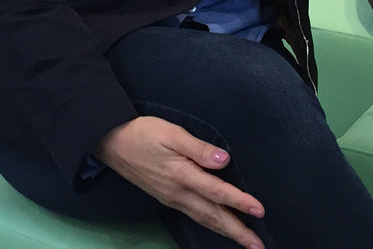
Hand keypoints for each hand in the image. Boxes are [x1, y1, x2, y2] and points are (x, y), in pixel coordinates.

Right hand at [97, 116, 264, 248]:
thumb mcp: (172, 133)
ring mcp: (172, 198)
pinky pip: (194, 216)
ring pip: (204, 219)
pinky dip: (210, 224)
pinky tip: (219, 225)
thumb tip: (223, 161)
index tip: (259, 210)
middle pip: (213, 216)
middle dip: (237, 231)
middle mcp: (178, 193)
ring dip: (226, 231)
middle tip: (257, 245)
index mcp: (182, 175)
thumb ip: (199, 148)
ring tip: (244, 241)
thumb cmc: (144, 133)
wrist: (113, 143)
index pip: (217, 192)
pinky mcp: (167, 198)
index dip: (240, 202)